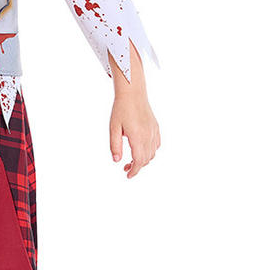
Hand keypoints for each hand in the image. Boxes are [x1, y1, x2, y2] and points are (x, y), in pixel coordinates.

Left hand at [108, 40, 159, 178]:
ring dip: (144, 160)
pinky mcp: (156, 127)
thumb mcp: (113, 128)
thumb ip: (115, 146)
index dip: (134, 171)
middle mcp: (148, 135)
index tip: (128, 176)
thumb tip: (116, 160)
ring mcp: (154, 131)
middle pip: (146, 159)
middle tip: (125, 168)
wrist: (132, 93)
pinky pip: (156, 144)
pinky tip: (142, 149)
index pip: (139, 161)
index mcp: (138, 137)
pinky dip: (151, 151)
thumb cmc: (121, 109)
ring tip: (132, 160)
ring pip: (153, 153)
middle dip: (137, 166)